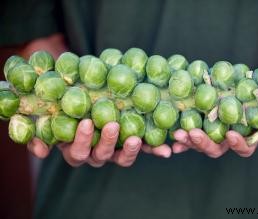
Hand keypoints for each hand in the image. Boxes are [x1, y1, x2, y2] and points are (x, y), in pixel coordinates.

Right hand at [27, 119, 170, 166]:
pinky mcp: (131, 144)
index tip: (85, 122)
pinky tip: (166, 150)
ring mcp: (115, 150)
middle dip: (106, 142)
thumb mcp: (49, 117)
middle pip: (101, 155)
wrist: (85, 100)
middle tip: (112, 125)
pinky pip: (143, 149)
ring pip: (122, 157)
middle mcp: (96, 154)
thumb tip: (40, 151)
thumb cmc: (65, 108)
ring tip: (136, 138)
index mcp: (76, 149)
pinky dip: (154, 149)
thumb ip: (40, 132)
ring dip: (130, 150)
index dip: (81, 141)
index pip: (77, 151)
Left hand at [173, 129, 257, 157]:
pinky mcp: (199, 127)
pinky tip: (172, 140)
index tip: (231, 134)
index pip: (243, 148)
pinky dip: (181, 139)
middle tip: (193, 134)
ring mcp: (211, 134)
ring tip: (178, 134)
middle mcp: (226, 140)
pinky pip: (188, 136)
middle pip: (216, 149)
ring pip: (199, 144)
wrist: (246, 85)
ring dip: (188, 141)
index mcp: (244, 137)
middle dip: (204, 143)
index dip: (238, 144)